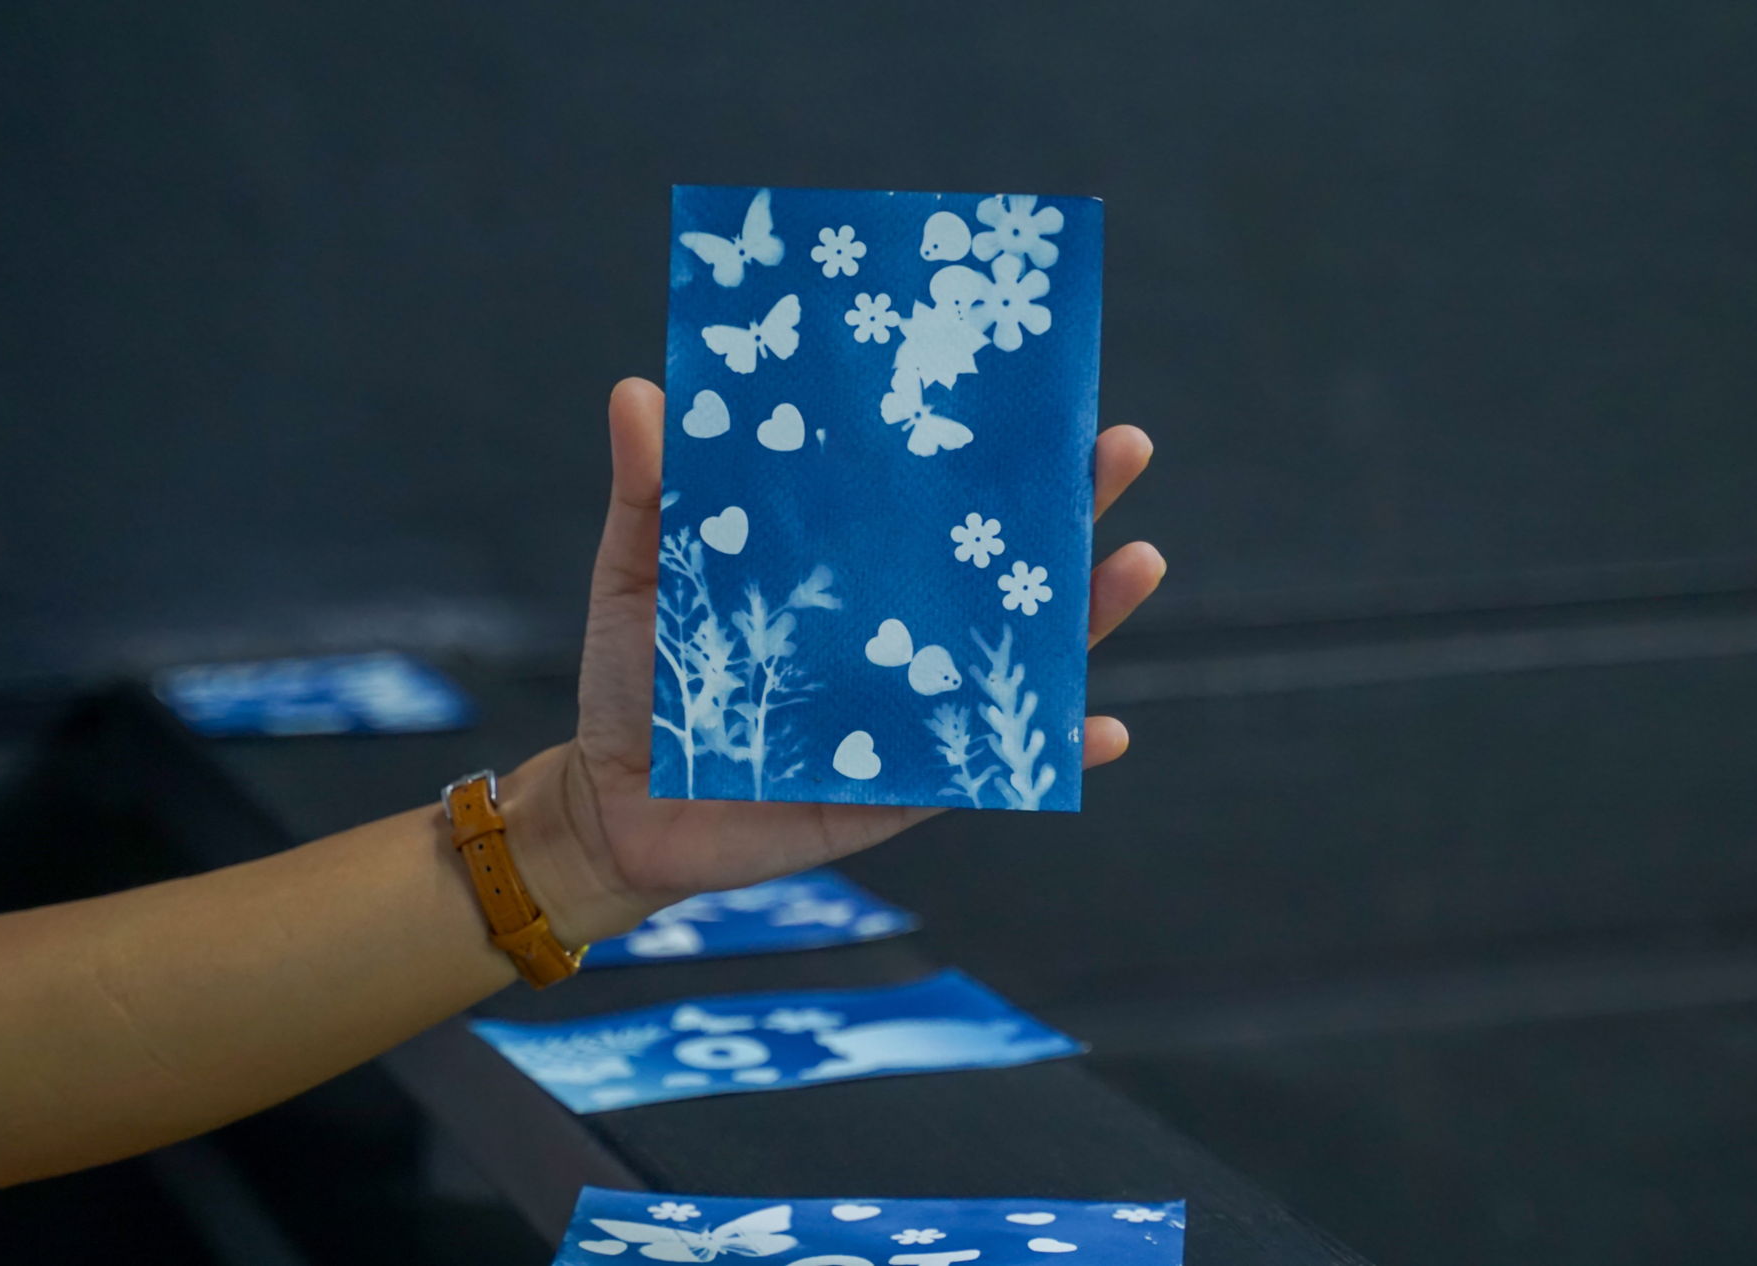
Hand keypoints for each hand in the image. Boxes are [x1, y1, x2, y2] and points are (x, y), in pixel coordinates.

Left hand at [511, 379, 1164, 941]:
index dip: (984, 446)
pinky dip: (1052, 754)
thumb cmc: (639, 680)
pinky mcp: (906, 790)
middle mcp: (898, 633)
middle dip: (1070, 509)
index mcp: (847, 570)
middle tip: (1124, 448)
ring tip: (1139, 561)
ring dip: (1089, 617)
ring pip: (1019, 658)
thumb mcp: (639, 573)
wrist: (618, 803)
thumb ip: (650, 491)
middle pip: (1000, 565)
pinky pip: (994, 771)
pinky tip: (1104, 728)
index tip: (1037, 383)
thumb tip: (641, 387)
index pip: (930, 498)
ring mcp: (912, 710)